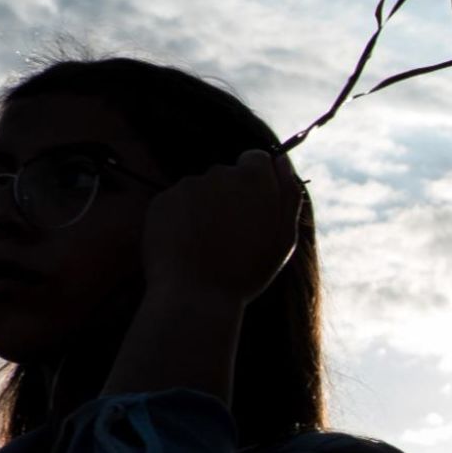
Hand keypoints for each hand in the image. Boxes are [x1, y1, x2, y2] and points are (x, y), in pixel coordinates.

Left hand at [140, 149, 302, 307]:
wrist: (196, 293)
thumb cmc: (247, 269)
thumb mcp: (284, 237)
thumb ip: (288, 195)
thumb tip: (281, 163)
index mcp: (253, 178)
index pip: (257, 159)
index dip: (259, 181)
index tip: (256, 206)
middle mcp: (219, 173)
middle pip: (228, 175)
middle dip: (232, 196)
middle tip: (235, 235)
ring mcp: (187, 186)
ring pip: (202, 190)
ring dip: (207, 209)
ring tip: (210, 245)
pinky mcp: (162, 200)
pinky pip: (178, 203)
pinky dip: (183, 219)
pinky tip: (189, 245)